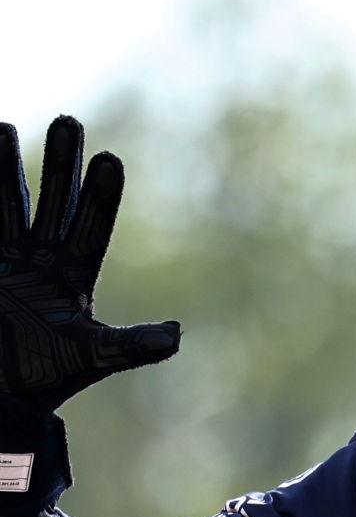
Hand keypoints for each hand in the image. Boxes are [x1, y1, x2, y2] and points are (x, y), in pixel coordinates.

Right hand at [0, 116, 179, 409]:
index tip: (109, 158)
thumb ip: (132, 345)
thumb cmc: (47, 377)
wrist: (1, 395)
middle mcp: (40, 258)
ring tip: (5, 127)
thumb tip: (176, 336)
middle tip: (68, 121)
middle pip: (53, 202)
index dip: (100, 196)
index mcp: (73, 275)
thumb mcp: (94, 355)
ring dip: (3, 168)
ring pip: (6, 203)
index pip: (91, 227)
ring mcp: (6, 258)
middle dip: (59, 165)